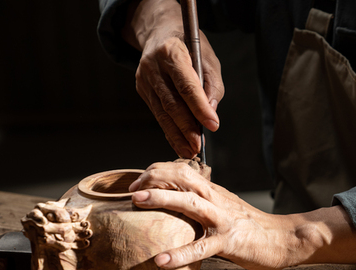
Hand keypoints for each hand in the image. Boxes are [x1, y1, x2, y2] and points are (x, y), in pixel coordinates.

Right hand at [123, 0, 222, 157]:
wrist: (159, 32)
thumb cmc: (188, 45)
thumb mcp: (208, 57)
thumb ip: (212, 85)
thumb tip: (212, 112)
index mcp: (171, 52)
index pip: (186, 85)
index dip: (200, 107)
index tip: (213, 125)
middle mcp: (153, 66)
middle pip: (171, 103)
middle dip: (186, 128)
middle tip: (199, 146)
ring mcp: (144, 79)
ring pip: (162, 113)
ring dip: (177, 135)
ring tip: (190, 152)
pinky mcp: (142, 90)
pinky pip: (158, 114)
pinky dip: (170, 131)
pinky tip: (179, 144)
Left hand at [129, 162, 355, 269]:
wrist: (284, 239)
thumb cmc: (251, 228)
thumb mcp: (223, 208)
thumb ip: (201, 203)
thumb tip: (173, 202)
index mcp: (211, 191)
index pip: (180, 169)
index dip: (155, 171)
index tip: (135, 183)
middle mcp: (215, 199)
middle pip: (181, 176)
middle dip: (153, 177)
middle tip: (131, 190)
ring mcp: (222, 219)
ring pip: (189, 202)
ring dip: (162, 198)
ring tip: (137, 202)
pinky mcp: (229, 242)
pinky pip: (201, 247)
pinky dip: (180, 254)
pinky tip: (161, 260)